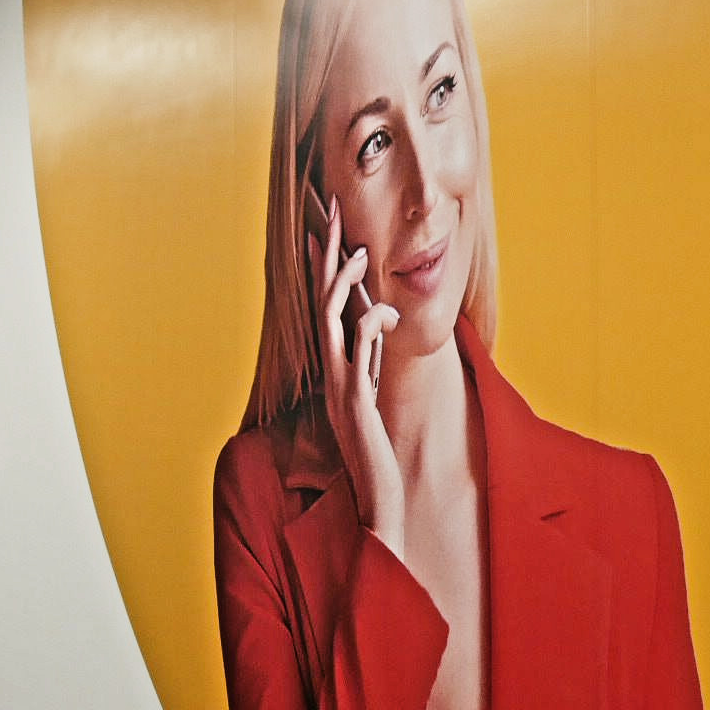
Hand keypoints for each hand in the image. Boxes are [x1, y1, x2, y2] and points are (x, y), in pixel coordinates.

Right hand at [309, 196, 405, 557]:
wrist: (375, 497)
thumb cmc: (377, 448)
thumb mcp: (373, 392)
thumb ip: (370, 358)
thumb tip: (379, 318)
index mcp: (336, 364)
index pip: (324, 304)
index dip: (323, 266)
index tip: (325, 229)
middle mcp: (331, 369)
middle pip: (320, 299)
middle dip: (326, 255)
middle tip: (331, 212)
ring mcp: (339, 382)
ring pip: (331, 318)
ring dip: (344, 281)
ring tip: (359, 251)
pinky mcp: (354, 398)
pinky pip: (360, 349)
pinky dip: (373, 323)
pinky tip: (389, 314)